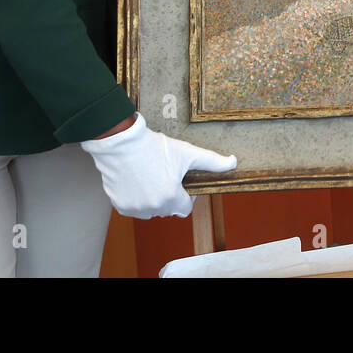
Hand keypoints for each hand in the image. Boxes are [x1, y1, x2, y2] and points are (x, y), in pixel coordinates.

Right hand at [80, 113, 236, 218]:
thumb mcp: (187, 152)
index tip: (181, 182)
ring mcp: (135, 208)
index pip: (185, 209)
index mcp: (171, 198)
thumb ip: (212, 161)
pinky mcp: (120, 205)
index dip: (186, 196)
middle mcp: (152, 208)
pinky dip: (136, 198)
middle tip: (165, 175)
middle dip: (170, 196)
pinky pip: (134, 208)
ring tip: (151, 176)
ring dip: (153, 199)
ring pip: (150, 210)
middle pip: (168, 209)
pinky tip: (138, 180)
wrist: (121, 142)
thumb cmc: (155, 147)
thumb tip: (233, 163)